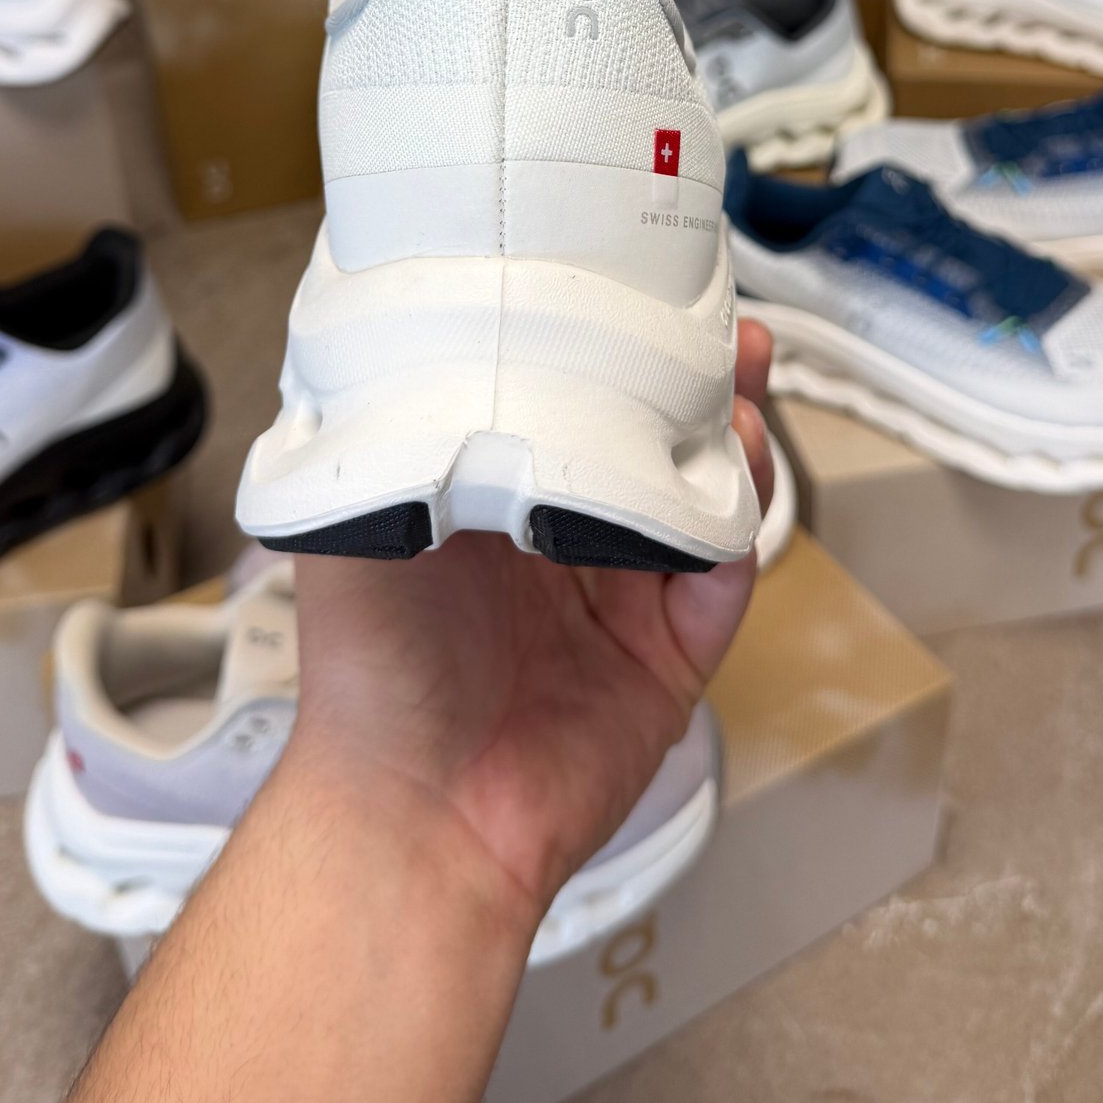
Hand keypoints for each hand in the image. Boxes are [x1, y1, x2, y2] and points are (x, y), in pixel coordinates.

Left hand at [281, 319, 774, 932]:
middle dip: (692, 381)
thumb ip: (398, 431)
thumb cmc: (369, 670)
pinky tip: (734, 485)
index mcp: (489, 503)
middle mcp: (559, 545)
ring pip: (700, 499)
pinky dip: (739, 530)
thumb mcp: (360, 517)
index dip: (608, 350)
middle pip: (651, 443)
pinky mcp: (668, 660)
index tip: (636, 294)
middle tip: (724, 329)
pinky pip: (721, 582)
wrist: (415, 808)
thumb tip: (430, 337)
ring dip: (731, 439)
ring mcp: (620, 602)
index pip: (567, 405)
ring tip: (742, 387)